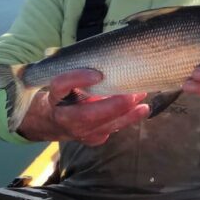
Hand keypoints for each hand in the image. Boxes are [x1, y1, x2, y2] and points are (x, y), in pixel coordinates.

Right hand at [16, 69, 148, 145]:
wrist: (55, 120)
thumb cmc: (67, 94)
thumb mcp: (69, 81)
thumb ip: (83, 73)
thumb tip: (113, 61)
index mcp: (55, 96)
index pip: (61, 86)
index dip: (78, 79)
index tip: (98, 74)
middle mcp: (64, 116)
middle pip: (87, 115)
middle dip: (113, 106)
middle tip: (133, 94)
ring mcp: (77, 131)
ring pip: (103, 127)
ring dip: (127, 114)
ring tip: (143, 104)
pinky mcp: (90, 139)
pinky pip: (110, 131)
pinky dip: (127, 120)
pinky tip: (140, 110)